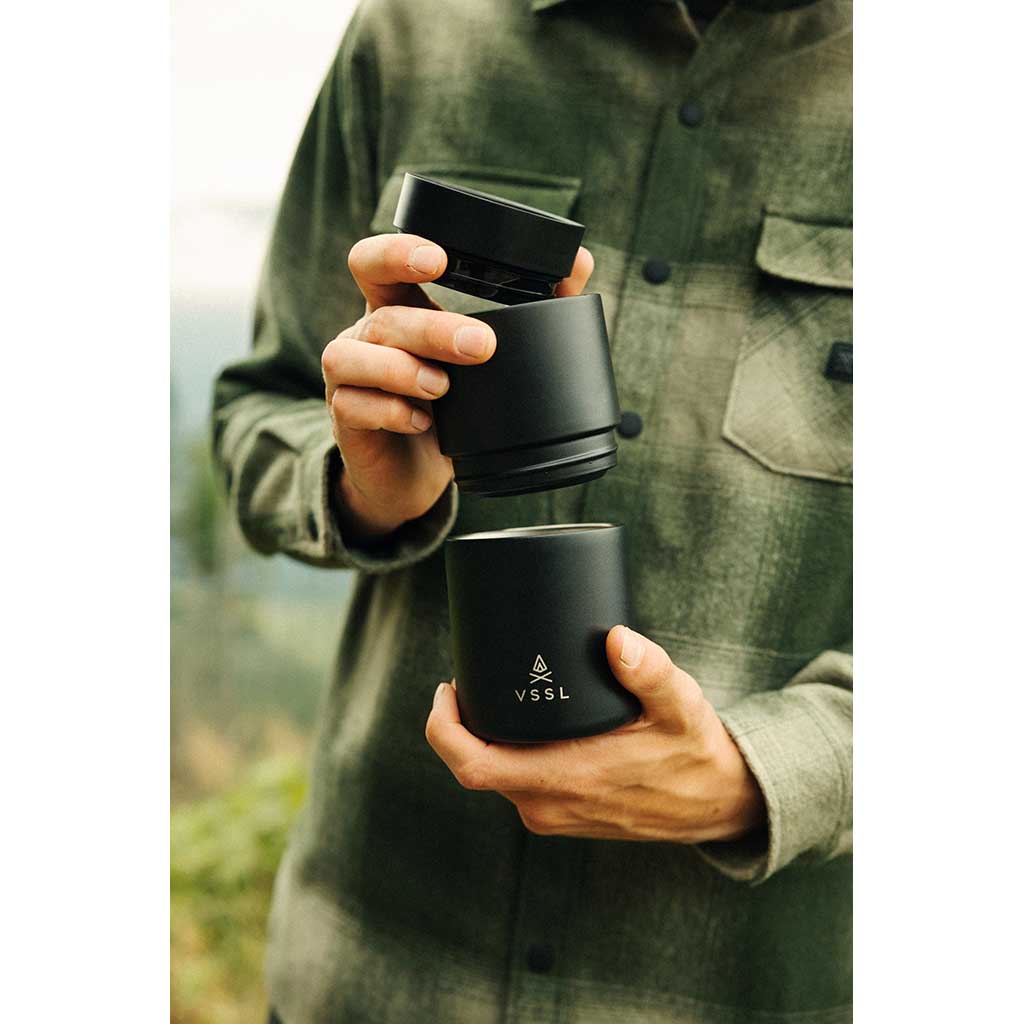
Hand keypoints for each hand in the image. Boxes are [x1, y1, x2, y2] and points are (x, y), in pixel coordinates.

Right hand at [322, 233, 594, 538]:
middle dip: (431, 328)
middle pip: (383, 316)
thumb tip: (578, 262)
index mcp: (397, 307)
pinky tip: (423, 421)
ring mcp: (348, 376)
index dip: (397, 253)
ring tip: (444, 387)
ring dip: (403, 369)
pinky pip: (353, 405)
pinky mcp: (344, 417)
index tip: (438, 259)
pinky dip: (390, 411)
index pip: (377, 263)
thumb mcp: (487, 359)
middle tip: (481, 345)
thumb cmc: (449, 407)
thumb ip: (534, 307)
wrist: (411, 475)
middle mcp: (366, 335)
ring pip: (353, 356)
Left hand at [425, 625, 765, 842]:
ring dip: (483, 737)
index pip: (474, 764)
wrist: (718, 803)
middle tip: (469, 677)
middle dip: (461, 723)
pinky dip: (506, 751)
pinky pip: (514, 782)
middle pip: (474, 766)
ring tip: (492, 691)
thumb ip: (651, 671)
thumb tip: (617, 639)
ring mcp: (553, 814)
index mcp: (565, 779)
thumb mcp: (680, 704)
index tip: (448, 686)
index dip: (445, 727)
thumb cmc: (695, 751)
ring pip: (493, 775)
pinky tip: (517, 721)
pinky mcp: (562, 813)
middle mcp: (549, 804)